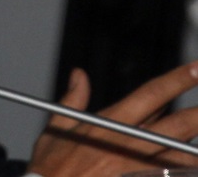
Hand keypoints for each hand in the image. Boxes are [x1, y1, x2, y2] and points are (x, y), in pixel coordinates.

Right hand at [28, 63, 197, 175]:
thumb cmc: (51, 168)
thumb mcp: (56, 128)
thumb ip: (72, 100)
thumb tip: (79, 75)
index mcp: (110, 123)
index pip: (151, 95)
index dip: (177, 80)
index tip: (195, 68)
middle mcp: (130, 144)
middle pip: (178, 125)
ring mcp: (138, 169)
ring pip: (182, 156)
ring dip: (194, 149)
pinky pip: (170, 175)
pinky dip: (182, 169)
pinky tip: (188, 166)